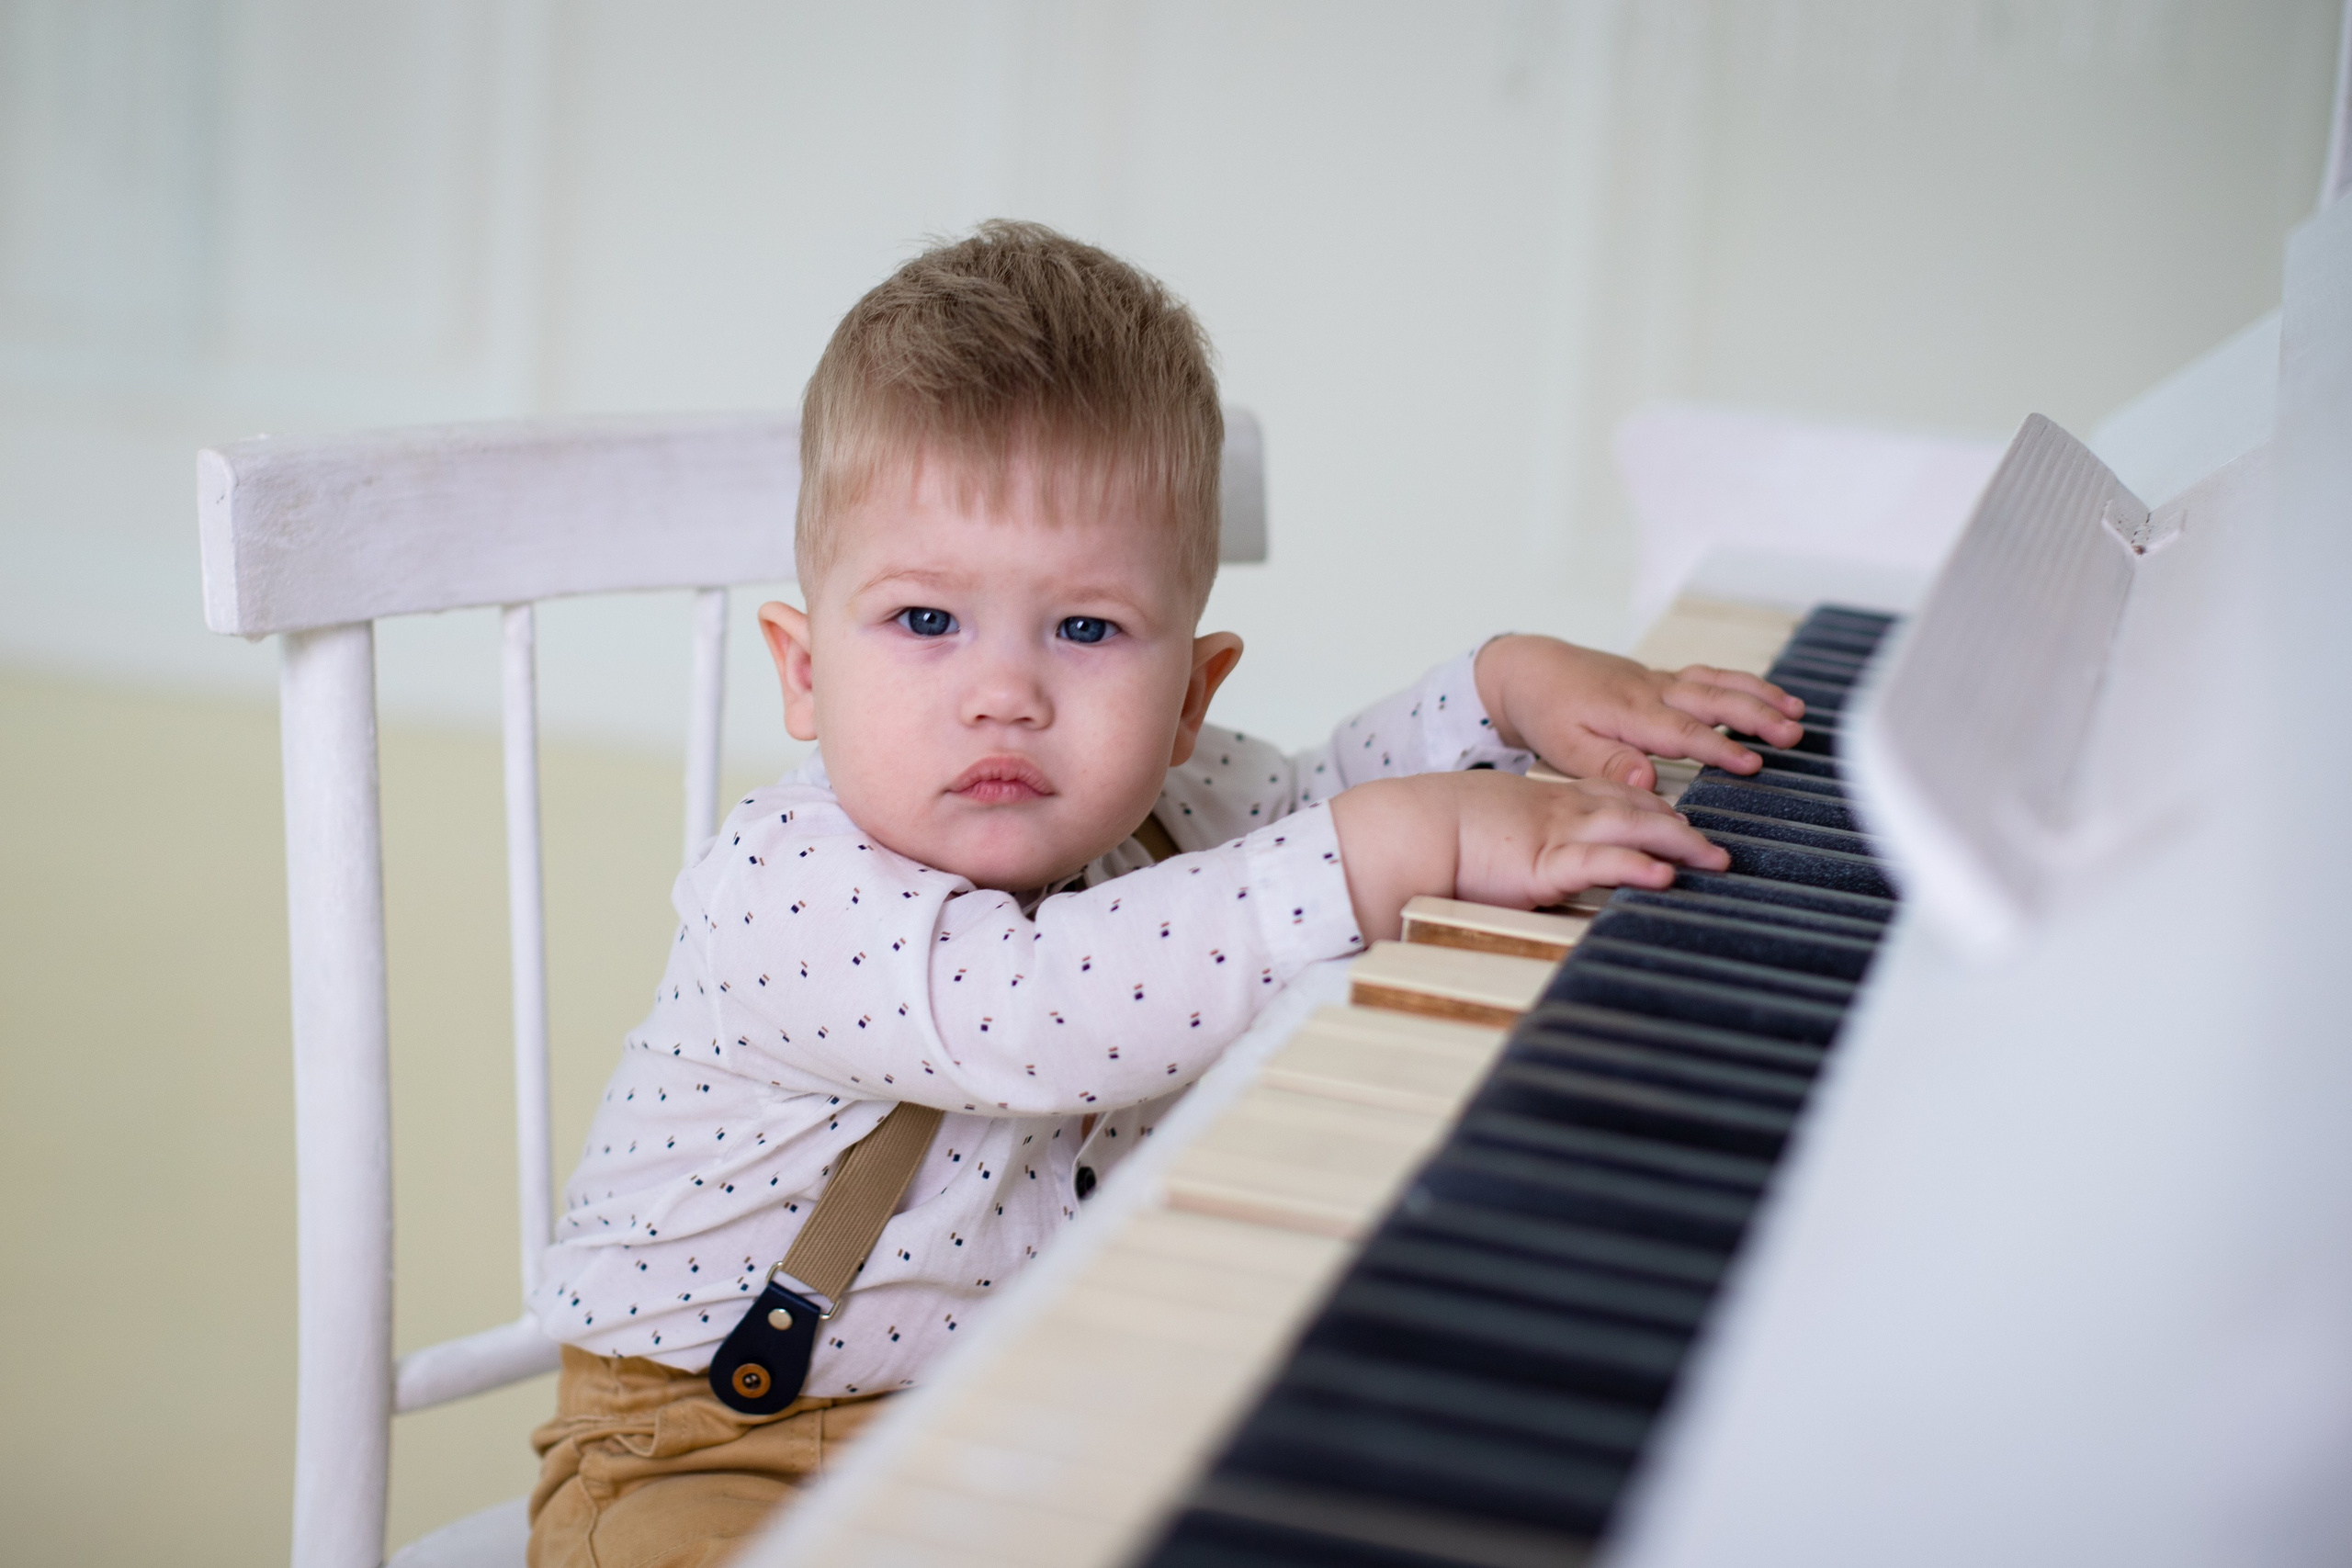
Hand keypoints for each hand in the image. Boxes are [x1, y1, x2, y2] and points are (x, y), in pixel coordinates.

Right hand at [1329, 771, 1729, 942]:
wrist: (1407, 828)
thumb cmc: (1437, 833)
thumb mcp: (1493, 829)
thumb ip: (1522, 843)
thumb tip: (1532, 863)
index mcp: (1549, 801)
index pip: (1616, 795)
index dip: (1654, 806)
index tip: (1682, 818)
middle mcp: (1561, 811)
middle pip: (1638, 809)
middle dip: (1683, 827)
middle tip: (1718, 847)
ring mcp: (1555, 834)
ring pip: (1633, 829)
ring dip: (1680, 844)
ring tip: (1716, 860)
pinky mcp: (1542, 865)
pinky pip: (1599, 863)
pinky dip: (1636, 866)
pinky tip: (1664, 875)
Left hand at [1473, 634, 1804, 788]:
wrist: (1530, 670)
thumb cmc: (1547, 712)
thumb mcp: (1564, 747)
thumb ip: (1607, 764)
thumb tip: (1646, 782)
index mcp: (1629, 712)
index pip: (1683, 733)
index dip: (1720, 749)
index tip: (1753, 764)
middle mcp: (1652, 691)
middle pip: (1713, 700)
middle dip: (1756, 716)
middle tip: (1793, 733)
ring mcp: (1659, 681)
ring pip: (1717, 683)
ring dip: (1758, 695)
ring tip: (1796, 711)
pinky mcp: (1661, 679)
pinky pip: (1708, 677)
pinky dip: (1741, 683)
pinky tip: (1767, 694)